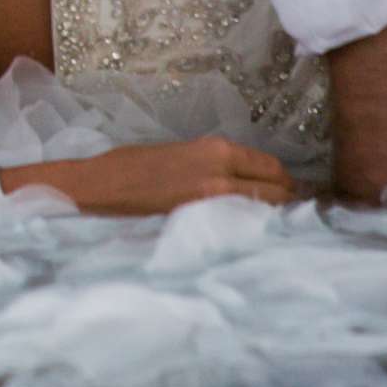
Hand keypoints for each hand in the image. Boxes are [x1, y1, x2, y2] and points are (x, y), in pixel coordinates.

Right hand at [6, 136, 296, 214]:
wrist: (98, 186)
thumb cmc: (131, 167)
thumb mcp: (182, 155)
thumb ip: (216, 167)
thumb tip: (246, 182)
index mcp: (218, 150)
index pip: (273, 169)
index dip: (285, 184)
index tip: (287, 194)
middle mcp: (223, 171)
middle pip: (278, 191)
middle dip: (286, 203)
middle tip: (287, 216)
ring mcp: (214, 199)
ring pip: (264, 211)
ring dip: (271, 218)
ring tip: (270, 228)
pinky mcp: (201, 222)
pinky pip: (240, 226)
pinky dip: (249, 229)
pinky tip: (246, 237)